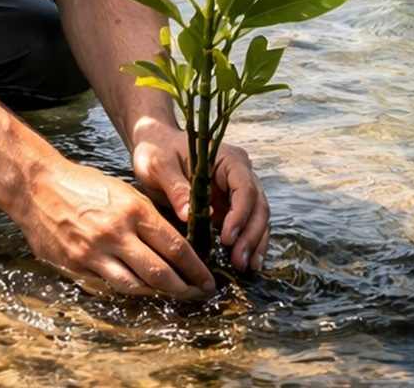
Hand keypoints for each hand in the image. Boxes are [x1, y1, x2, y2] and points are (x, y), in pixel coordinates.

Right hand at [14, 157, 215, 299]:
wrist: (37, 185)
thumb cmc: (85, 185)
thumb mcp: (125, 193)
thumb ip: (148, 220)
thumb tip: (175, 246)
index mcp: (134, 210)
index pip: (175, 247)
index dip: (196, 269)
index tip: (208, 280)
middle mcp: (116, 234)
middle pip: (160, 273)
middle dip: (184, 288)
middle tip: (198, 295)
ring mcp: (94, 253)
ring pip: (135, 286)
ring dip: (157, 294)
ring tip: (171, 295)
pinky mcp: (76, 265)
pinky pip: (108, 286)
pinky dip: (127, 289)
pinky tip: (139, 289)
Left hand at [131, 123, 271, 272]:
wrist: (155, 145)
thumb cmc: (157, 150)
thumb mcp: (160, 165)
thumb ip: (176, 187)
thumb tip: (189, 215)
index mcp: (228, 159)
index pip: (244, 188)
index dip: (240, 214)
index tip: (227, 238)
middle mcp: (239, 174)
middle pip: (258, 205)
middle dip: (251, 234)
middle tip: (239, 261)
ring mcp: (237, 191)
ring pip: (258, 217)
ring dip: (254, 242)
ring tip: (246, 267)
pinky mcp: (230, 206)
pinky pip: (246, 225)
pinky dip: (248, 243)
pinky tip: (245, 263)